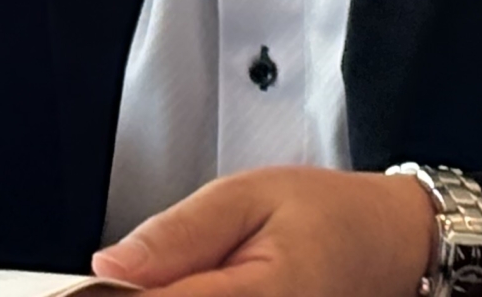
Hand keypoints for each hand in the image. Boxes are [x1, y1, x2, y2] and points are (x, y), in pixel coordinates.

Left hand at [91, 167, 432, 296]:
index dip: (118, 296)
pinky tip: (190, 288)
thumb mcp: (250, 194)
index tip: (94, 282)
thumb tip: (109, 265)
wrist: (387, 245)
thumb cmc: (326, 214)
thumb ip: (181, 232)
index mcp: (264, 295)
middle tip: (132, 275)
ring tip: (168, 279)